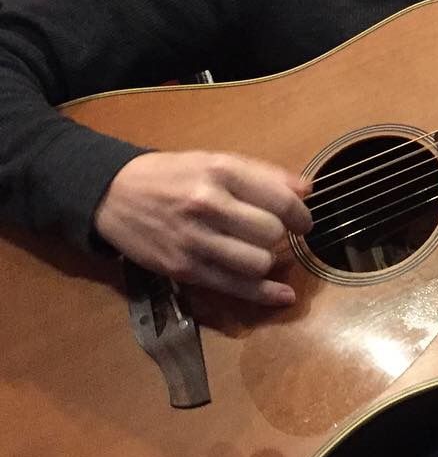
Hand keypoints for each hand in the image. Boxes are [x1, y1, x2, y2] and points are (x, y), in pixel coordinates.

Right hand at [94, 151, 312, 305]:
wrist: (112, 194)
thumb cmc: (172, 174)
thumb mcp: (215, 160)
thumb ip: (264, 174)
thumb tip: (307, 189)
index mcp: (221, 172)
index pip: (280, 200)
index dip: (301, 215)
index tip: (303, 222)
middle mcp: (207, 204)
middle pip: (271, 233)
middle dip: (281, 236)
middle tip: (275, 234)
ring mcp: (194, 240)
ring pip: (257, 262)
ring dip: (267, 260)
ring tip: (260, 251)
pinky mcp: (183, 269)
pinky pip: (234, 287)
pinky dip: (265, 294)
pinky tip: (283, 296)